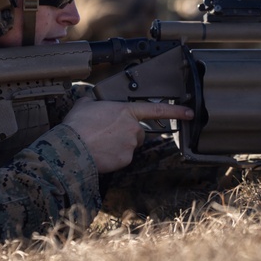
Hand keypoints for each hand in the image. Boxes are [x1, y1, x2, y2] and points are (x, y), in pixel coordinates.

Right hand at [63, 98, 193, 172]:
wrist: (72, 148)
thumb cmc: (77, 125)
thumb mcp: (85, 104)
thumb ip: (94, 101)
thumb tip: (91, 101)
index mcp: (126, 111)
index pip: (156, 110)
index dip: (176, 111)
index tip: (189, 113)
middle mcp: (133, 128)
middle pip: (138, 132)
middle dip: (127, 134)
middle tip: (107, 134)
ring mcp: (130, 145)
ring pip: (130, 145)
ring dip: (120, 145)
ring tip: (100, 143)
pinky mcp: (125, 160)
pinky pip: (123, 158)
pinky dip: (114, 157)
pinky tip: (101, 153)